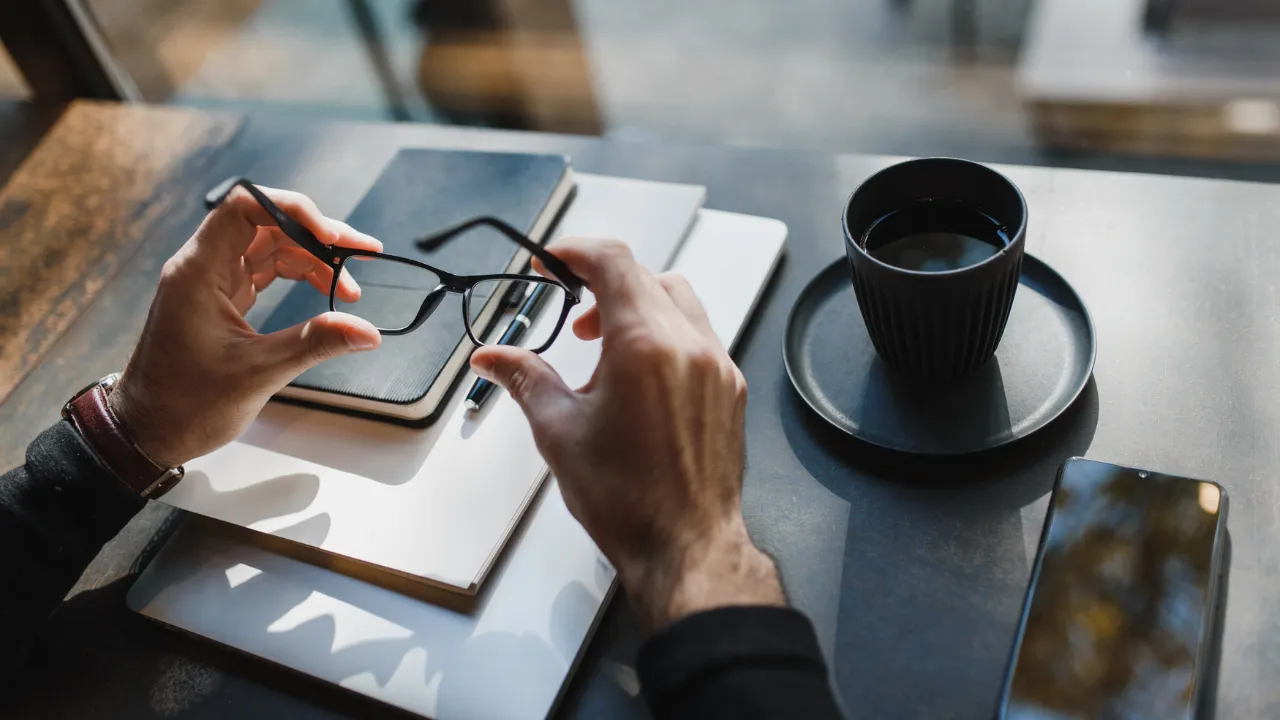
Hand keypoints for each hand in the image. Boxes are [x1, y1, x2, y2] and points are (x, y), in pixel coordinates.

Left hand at [108, 185, 382, 467]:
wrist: (148, 432)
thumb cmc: (186, 405)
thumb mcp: (258, 373)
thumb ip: (314, 343)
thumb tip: (368, 332)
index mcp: (198, 271)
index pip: (246, 207)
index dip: (295, 211)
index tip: (335, 237)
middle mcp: (202, 267)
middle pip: (266, 223)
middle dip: (317, 235)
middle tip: (362, 256)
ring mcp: (211, 282)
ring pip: (270, 246)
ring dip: (313, 258)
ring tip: (350, 287)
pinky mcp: (220, 299)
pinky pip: (264, 270)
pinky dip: (298, 276)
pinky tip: (324, 292)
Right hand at [470, 238, 783, 630]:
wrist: (686, 546)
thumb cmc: (629, 500)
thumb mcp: (559, 432)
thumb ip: (525, 379)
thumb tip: (492, 357)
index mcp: (644, 345)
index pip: (613, 262)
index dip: (576, 252)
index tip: (553, 264)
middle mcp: (689, 346)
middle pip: (646, 277)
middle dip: (603, 286)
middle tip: (575, 323)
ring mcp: (717, 366)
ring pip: (679, 302)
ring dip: (639, 308)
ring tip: (606, 352)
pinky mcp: (730, 389)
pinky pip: (700, 337)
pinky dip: (667, 336)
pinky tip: (641, 378)